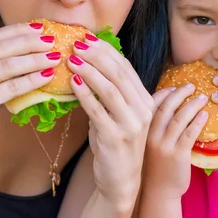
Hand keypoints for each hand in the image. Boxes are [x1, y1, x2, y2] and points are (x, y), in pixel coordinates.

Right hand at [0, 23, 59, 167]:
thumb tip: (24, 52)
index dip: (17, 30)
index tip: (38, 28)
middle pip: (2, 47)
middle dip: (30, 41)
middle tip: (52, 39)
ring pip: (9, 65)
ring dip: (35, 59)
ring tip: (54, 57)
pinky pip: (11, 87)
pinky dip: (32, 79)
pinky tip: (47, 76)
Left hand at [67, 35, 154, 212]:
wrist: (121, 178)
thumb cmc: (116, 142)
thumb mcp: (118, 113)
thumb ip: (111, 91)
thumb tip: (89, 62)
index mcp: (146, 99)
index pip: (126, 67)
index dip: (107, 51)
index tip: (88, 38)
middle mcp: (143, 109)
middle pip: (119, 74)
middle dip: (97, 56)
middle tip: (77, 43)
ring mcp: (131, 124)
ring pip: (110, 89)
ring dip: (89, 71)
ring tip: (71, 59)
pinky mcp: (116, 137)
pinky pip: (98, 110)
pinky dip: (85, 94)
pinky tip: (72, 82)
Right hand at [144, 84, 207, 198]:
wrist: (158, 190)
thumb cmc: (154, 164)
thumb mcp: (147, 143)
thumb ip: (152, 126)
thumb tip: (165, 105)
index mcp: (142, 130)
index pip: (152, 105)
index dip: (164, 93)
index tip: (175, 87)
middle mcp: (150, 136)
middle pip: (166, 108)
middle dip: (180, 94)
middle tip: (191, 86)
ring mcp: (164, 145)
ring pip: (180, 118)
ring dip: (192, 105)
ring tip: (202, 97)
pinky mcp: (178, 154)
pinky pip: (190, 133)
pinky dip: (198, 121)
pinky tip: (205, 115)